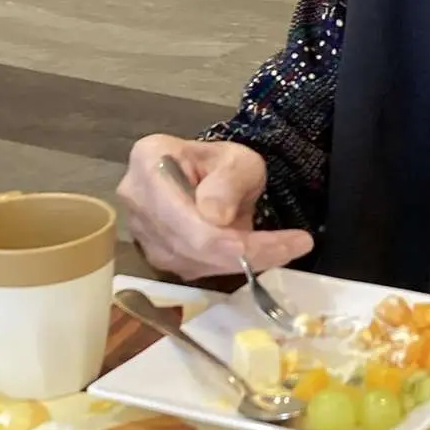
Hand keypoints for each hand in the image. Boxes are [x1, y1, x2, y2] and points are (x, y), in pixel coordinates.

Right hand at [117, 134, 314, 280]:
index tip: (289, 241)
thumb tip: (214, 216)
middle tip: (295, 246)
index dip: (234, 240)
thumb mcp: (240, 159)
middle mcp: (135, 198)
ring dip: (240, 261)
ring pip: (194, 263)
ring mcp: (139, 230)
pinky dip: (228, 265)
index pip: (188, 216)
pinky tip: (250, 252)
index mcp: (149, 161)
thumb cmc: (222, 163)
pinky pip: (193, 270)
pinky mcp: (153, 253)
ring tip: (277, 244)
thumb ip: (229, 181)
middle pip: (191, 245)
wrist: (208, 174)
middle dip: (246, 254)